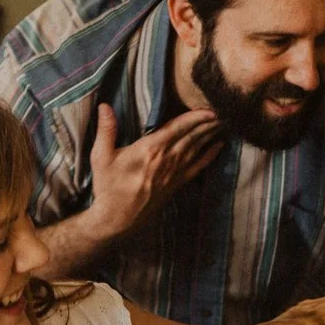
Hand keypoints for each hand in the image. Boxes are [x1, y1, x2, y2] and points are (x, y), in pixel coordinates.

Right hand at [86, 105, 220, 238]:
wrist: (117, 218)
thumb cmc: (108, 187)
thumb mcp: (101, 156)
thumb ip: (106, 129)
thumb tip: (104, 106)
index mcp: (150, 149)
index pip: (178, 127)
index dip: (195, 117)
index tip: (209, 108)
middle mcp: (167, 159)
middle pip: (192, 136)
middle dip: (208, 122)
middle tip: (222, 110)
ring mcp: (174, 173)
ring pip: (197, 148)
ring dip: (210, 134)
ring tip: (222, 122)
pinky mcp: (176, 184)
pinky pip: (197, 166)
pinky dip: (209, 155)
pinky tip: (218, 147)